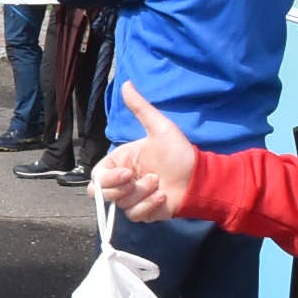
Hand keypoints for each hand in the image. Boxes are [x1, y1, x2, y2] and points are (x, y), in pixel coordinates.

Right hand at [91, 84, 200, 222]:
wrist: (200, 179)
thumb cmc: (179, 153)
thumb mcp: (160, 128)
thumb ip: (140, 108)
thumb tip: (126, 83)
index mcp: (120, 162)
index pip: (97, 176)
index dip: (107, 178)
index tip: (126, 174)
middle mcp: (123, 181)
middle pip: (102, 193)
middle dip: (124, 188)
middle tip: (147, 179)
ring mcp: (132, 198)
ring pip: (121, 203)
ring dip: (142, 194)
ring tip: (159, 185)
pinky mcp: (143, 212)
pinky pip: (134, 215)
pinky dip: (148, 206)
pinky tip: (162, 196)